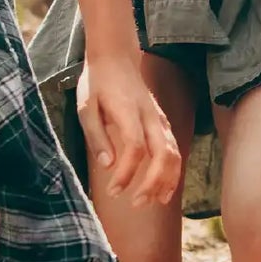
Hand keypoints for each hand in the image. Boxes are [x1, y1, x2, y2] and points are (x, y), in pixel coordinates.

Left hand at [74, 52, 181, 206]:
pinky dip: (172, 171)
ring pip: (175, 153)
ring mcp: (161, 119)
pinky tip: (163, 187)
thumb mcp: (85, 108)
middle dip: (153, 183)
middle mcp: (151, 117)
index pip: (135, 148)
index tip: (113, 191)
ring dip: (167, 180)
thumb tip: (108, 165)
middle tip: (136, 204)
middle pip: (163, 154)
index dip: (127, 172)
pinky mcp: (163, 123)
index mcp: (129, 112)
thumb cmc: (98, 83)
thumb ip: (97, 136)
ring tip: (154, 201)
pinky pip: (175, 149)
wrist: (116, 58)